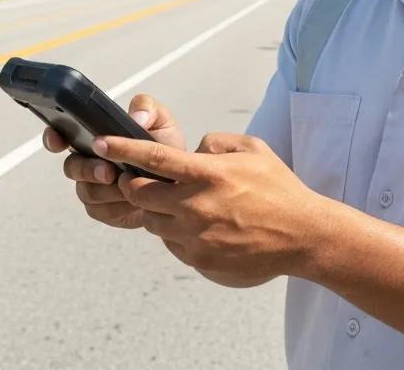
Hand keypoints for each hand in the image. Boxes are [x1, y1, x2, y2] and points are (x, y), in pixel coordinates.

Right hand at [42, 94, 185, 229]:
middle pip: (71, 167)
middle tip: (108, 171)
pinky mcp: (103, 210)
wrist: (180, 182)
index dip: (53, 137)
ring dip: (108, 191)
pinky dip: (119, 207)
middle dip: (88, 169)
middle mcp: (88, 163)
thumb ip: (148, 109)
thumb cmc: (165, 148)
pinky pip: (102, 212)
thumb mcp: (162, 121)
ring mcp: (93, 188)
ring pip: (87, 192)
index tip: (58, 139)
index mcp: (95, 138)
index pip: (62, 135)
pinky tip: (136, 202)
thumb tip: (136, 117)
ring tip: (130, 187)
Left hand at [98, 130, 329, 287]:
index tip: (100, 143)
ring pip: (152, 221)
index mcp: (207, 174)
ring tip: (183, 205)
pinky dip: (177, 233)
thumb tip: (192, 150)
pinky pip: (172, 243)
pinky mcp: (199, 260)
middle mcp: (195, 206)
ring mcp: (195, 236)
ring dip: (157, 210)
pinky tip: (202, 227)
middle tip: (141, 179)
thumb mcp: (252, 150)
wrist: (303, 236)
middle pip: (140, 193)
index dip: (122, 148)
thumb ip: (215, 143)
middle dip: (134, 184)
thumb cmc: (279, 189)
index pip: (152, 157)